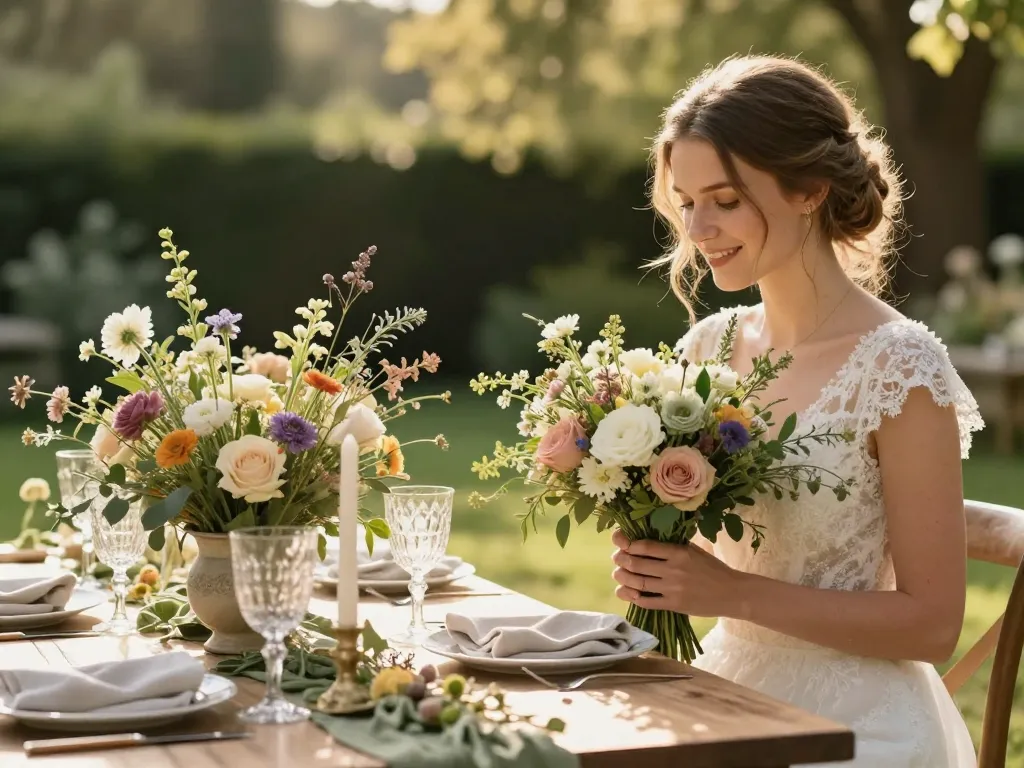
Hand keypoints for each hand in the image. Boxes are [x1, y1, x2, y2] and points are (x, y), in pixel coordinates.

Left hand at [611, 528, 741, 617]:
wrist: (732, 593)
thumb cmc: (713, 568)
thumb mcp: (694, 551)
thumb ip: (672, 546)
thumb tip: (645, 541)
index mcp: (679, 552)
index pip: (645, 546)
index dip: (627, 544)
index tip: (620, 542)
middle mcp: (673, 569)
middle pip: (637, 564)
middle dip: (621, 560)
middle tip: (616, 559)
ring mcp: (673, 588)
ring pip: (638, 583)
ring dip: (623, 578)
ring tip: (618, 574)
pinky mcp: (674, 604)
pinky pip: (647, 602)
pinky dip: (633, 597)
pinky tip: (627, 592)